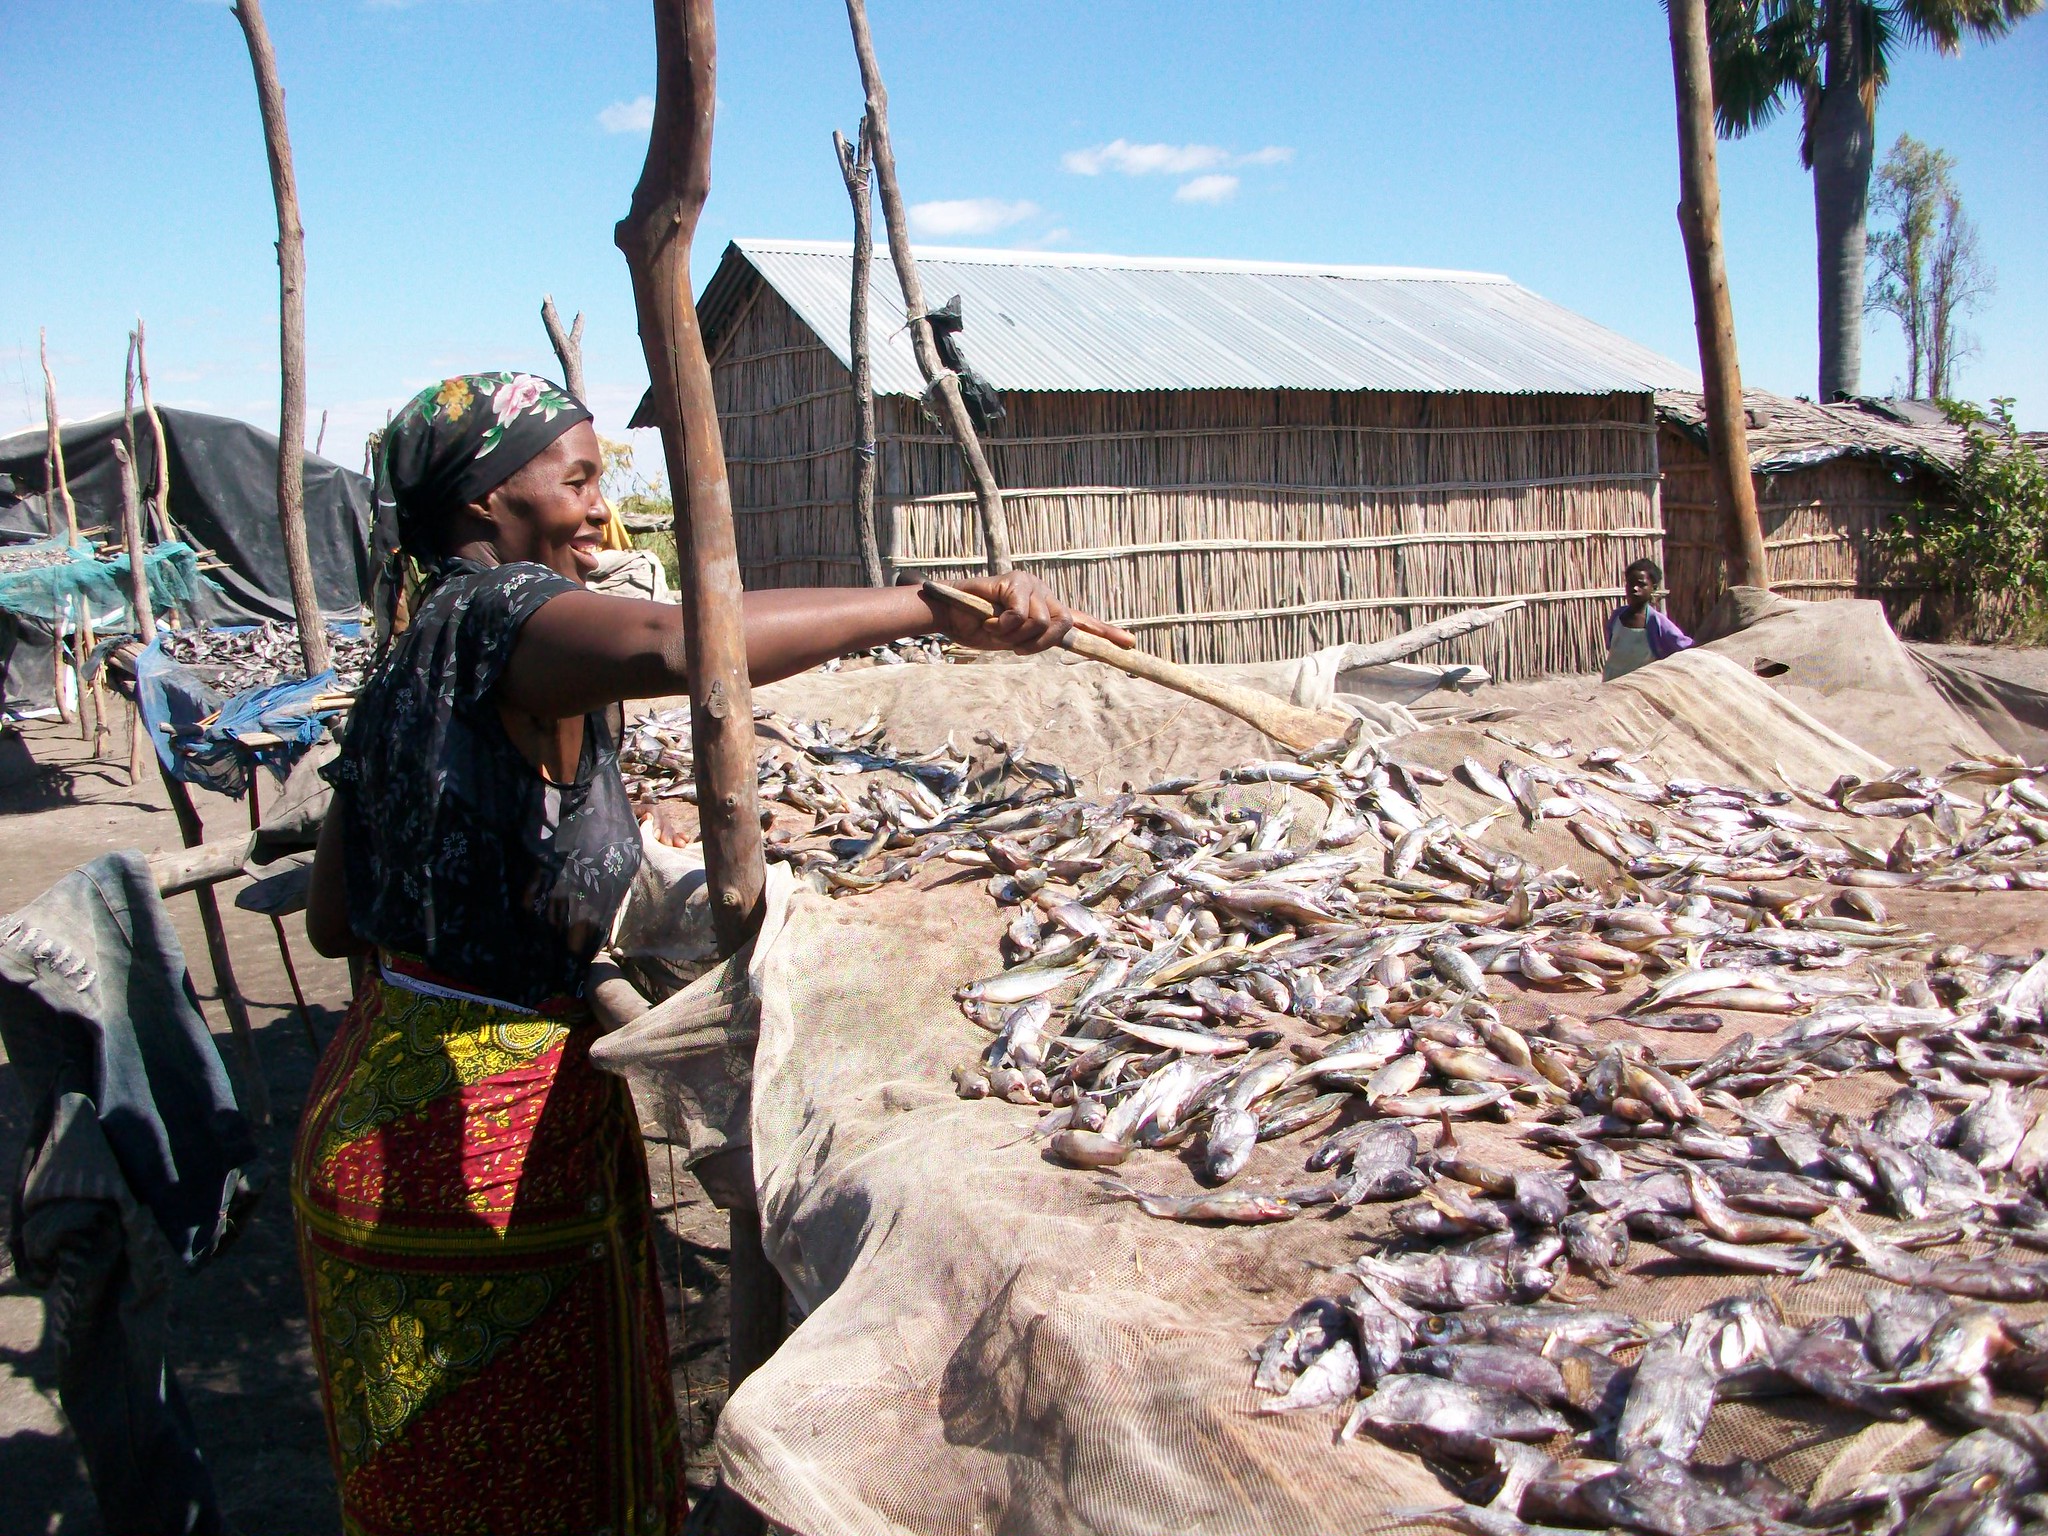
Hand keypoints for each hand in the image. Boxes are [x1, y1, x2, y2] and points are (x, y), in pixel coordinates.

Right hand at [925, 571, 1136, 653]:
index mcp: (1047, 609)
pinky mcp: (1015, 580)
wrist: (949, 616)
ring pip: (1043, 622)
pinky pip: (1022, 615)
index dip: (1105, 632)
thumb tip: (1062, 638)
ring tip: (997, 630)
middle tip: (1013, 645)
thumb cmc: (979, 627)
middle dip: (1039, 643)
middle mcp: (1044, 593)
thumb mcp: (1015, 639)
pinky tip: (990, 621)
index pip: (1081, 621)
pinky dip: (1005, 627)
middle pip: (1064, 624)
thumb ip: (1040, 638)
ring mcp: (1031, 584)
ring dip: (1016, 637)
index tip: (1129, 644)